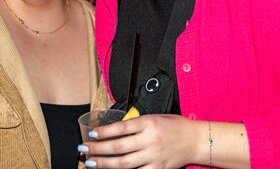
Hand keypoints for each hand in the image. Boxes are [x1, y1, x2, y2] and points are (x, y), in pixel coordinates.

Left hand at [80, 114, 203, 168]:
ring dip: (105, 163)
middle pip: (118, 147)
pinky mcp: (158, 168)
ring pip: (124, 163)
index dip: (103, 132)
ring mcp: (154, 156)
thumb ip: (136, 124)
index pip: (120, 128)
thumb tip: (114, 130)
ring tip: (91, 163)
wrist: (195, 140)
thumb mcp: (155, 117)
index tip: (91, 134)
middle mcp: (150, 140)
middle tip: (84, 150)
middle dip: (98, 149)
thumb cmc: (175, 126)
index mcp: (148, 123)